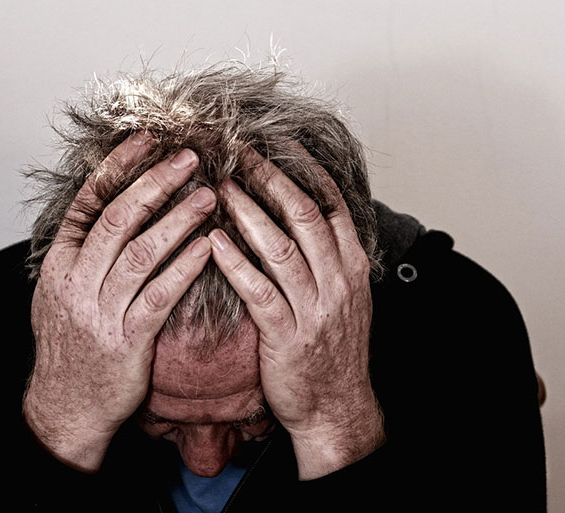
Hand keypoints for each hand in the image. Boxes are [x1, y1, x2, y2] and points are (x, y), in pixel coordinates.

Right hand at [23, 133, 215, 471]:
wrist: (67, 406)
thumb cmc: (71, 346)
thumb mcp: (59, 294)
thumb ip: (81, 253)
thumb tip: (107, 207)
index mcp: (59, 264)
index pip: (88, 202)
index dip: (118, 166)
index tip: (147, 139)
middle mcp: (76, 282)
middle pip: (118, 219)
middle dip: (155, 183)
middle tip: (189, 158)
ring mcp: (100, 311)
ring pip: (142, 253)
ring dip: (178, 220)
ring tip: (209, 196)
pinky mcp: (128, 340)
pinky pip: (160, 296)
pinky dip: (185, 268)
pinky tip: (209, 246)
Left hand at [209, 147, 384, 479]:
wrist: (335, 406)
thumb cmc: (331, 348)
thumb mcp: (344, 297)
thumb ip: (328, 256)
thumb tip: (303, 214)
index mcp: (352, 267)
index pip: (332, 205)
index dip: (305, 169)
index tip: (279, 142)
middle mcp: (337, 281)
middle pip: (304, 216)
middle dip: (272, 179)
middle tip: (240, 152)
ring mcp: (314, 308)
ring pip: (280, 247)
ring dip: (248, 212)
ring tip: (220, 186)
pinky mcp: (286, 335)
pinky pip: (258, 291)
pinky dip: (235, 263)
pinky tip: (212, 241)